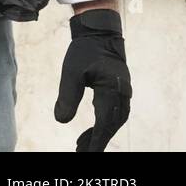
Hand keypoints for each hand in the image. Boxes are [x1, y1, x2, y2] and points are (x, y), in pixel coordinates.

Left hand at [53, 8, 130, 151]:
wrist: (99, 33)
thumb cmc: (83, 51)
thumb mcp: (70, 73)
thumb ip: (67, 97)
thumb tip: (61, 121)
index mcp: (112, 89)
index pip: (105, 121)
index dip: (96, 139)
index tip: (88, 152)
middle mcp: (123, 93)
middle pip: (112, 124)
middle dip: (97, 140)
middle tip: (81, 152)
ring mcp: (124, 92)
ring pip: (115, 120)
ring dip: (101, 133)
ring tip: (83, 145)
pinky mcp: (120, 91)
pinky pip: (115, 112)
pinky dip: (104, 124)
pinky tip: (93, 131)